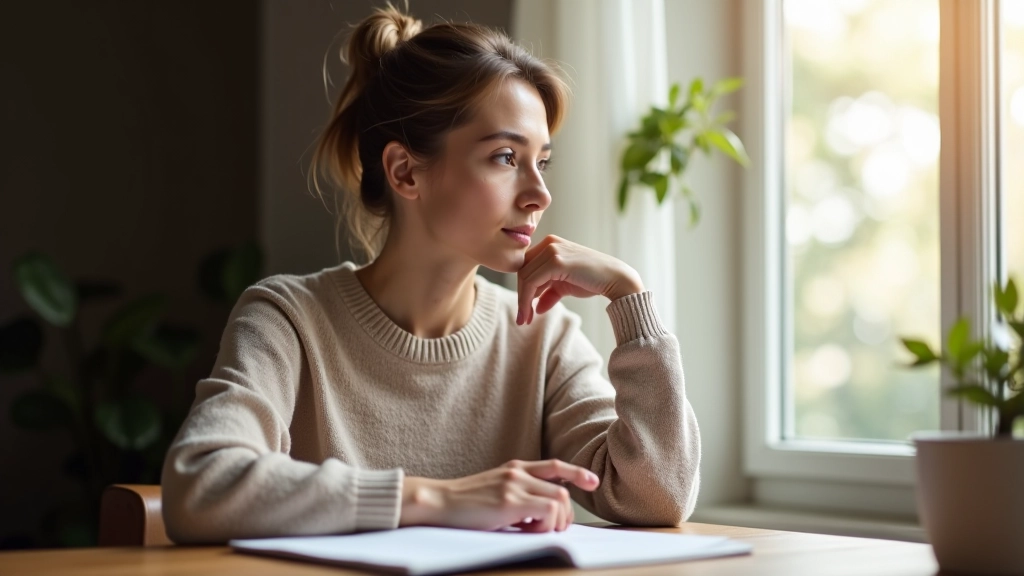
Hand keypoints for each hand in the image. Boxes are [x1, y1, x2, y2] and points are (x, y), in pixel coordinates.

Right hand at [399, 459, 599, 531]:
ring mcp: (514, 485)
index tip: (592, 482)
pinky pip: (548, 511)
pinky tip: (524, 529)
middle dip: (565, 514)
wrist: (436, 501)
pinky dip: (545, 525)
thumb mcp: (493, 490)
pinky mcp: (509, 501)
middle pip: (563, 489)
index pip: (554, 466)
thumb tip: (540, 515)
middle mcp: (518, 472)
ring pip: (560, 499)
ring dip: (555, 521)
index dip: (576, 473)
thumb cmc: (462, 504)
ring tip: (531, 530)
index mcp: (515, 468)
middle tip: (547, 529)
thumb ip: (517, 495)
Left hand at [516, 235, 644, 324]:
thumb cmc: (593, 281)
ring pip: (524, 277)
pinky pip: (532, 282)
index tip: (524, 311)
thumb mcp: (565, 286)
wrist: (615, 279)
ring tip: (525, 320)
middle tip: (523, 319)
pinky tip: (530, 314)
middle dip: (521, 296)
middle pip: (522, 272)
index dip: (522, 289)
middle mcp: (549, 243)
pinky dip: (527, 300)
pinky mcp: (556, 261)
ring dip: (522, 302)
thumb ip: (549, 293)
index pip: (525, 267)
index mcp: (549, 245)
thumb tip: (537, 309)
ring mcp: (552, 250)